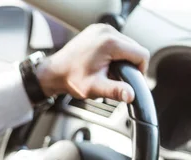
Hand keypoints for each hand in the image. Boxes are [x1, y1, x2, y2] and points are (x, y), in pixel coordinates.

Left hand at [35, 24, 149, 102]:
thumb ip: (115, 91)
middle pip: (134, 48)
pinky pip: (115, 40)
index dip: (140, 70)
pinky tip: (105, 63)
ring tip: (110, 71)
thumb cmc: (70, 79)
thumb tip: (131, 95)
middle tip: (118, 78)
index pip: (141, 54)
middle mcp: (106, 31)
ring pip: (126, 44)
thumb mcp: (94, 88)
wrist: (53, 73)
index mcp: (110, 43)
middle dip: (130, 64)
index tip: (132, 80)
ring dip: (123, 58)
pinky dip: (114, 52)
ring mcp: (100, 29)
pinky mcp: (96, 30)